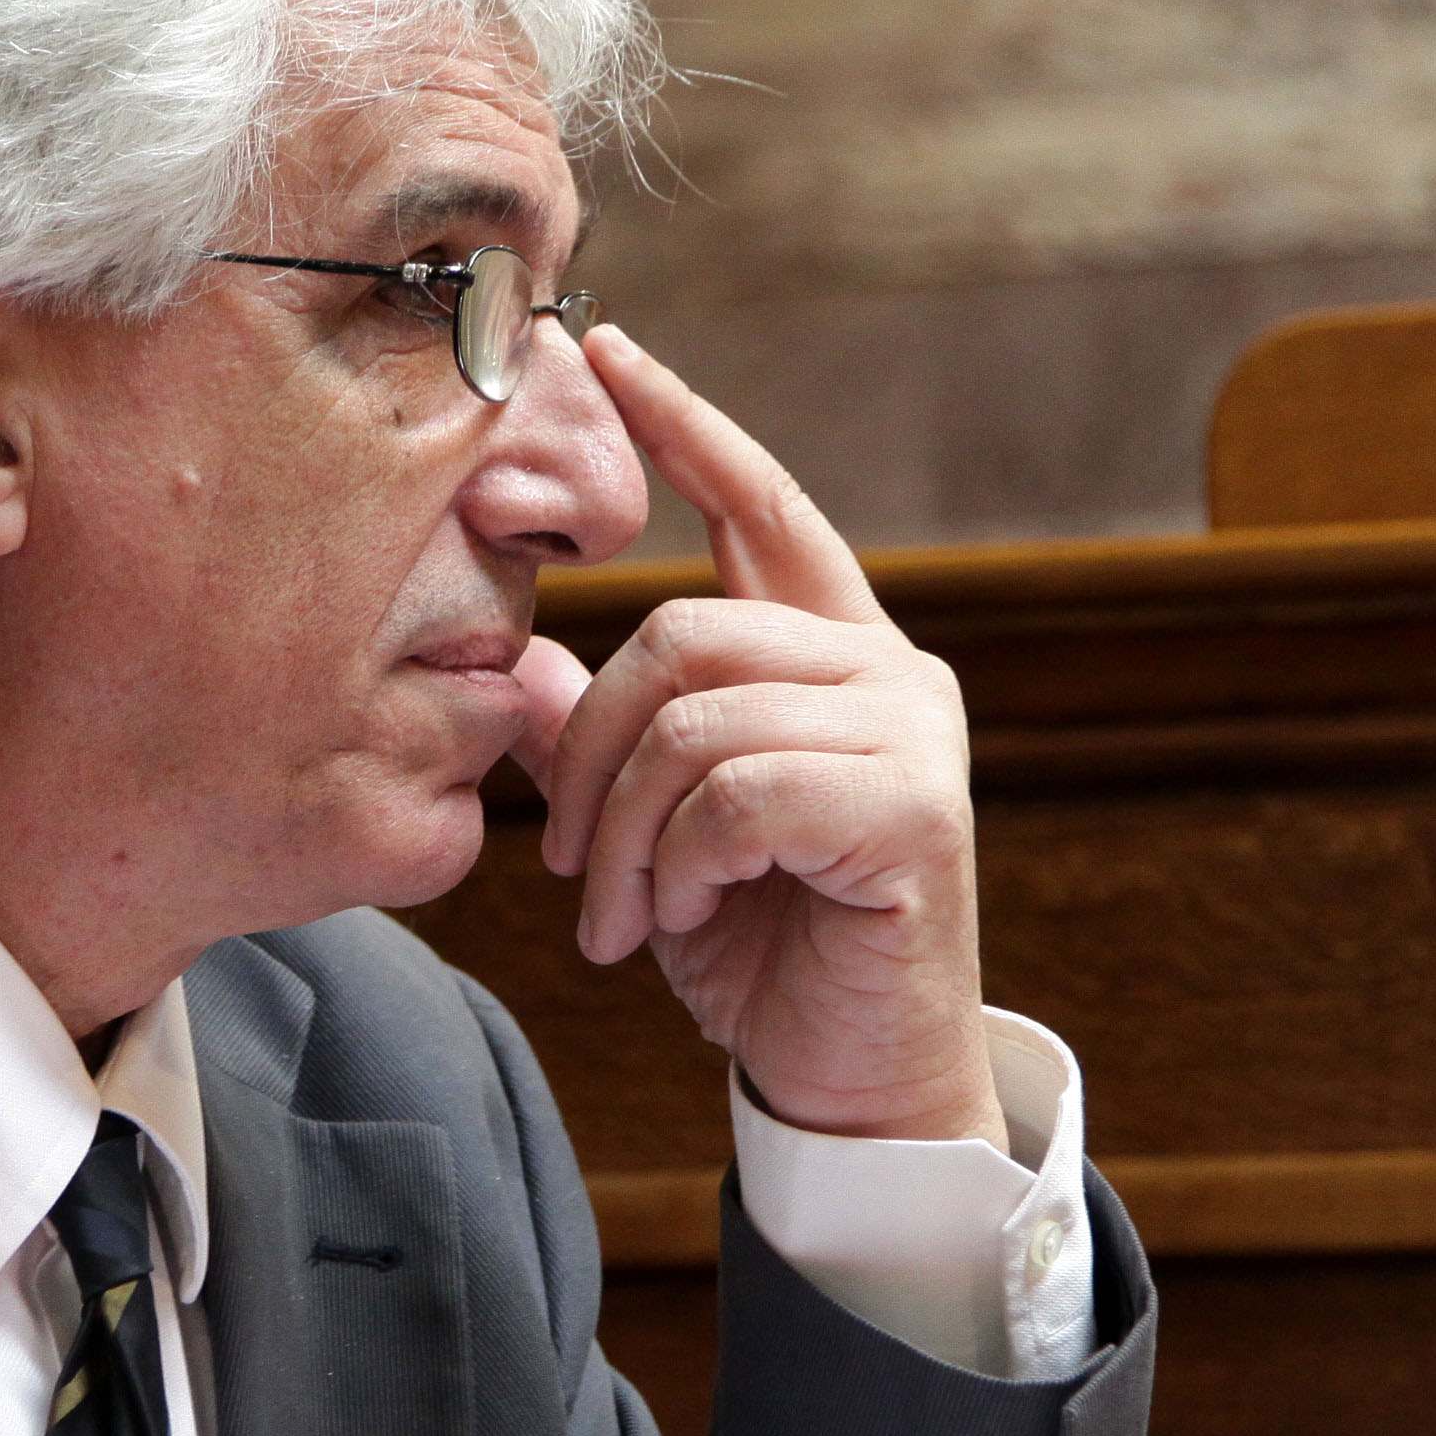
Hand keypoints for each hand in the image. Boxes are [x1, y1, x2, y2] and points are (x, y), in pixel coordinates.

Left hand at [515, 324, 1003, 1150]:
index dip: (684, 426)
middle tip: (569, 872)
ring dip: (623, 831)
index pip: (760, 504)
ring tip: (619, 915)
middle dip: (592, 753)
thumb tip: (521, 670)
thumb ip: (600, 745)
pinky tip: (683, 914)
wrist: (849, 1083)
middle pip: (684, 629)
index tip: (608, 352)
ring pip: (698, 715)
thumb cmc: (762, 952)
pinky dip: (677, 862)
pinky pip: (738, 790)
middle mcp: (886, 672)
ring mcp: (910, 733)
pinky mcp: (914, 807)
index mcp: (831, 656)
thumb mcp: (652, 837)